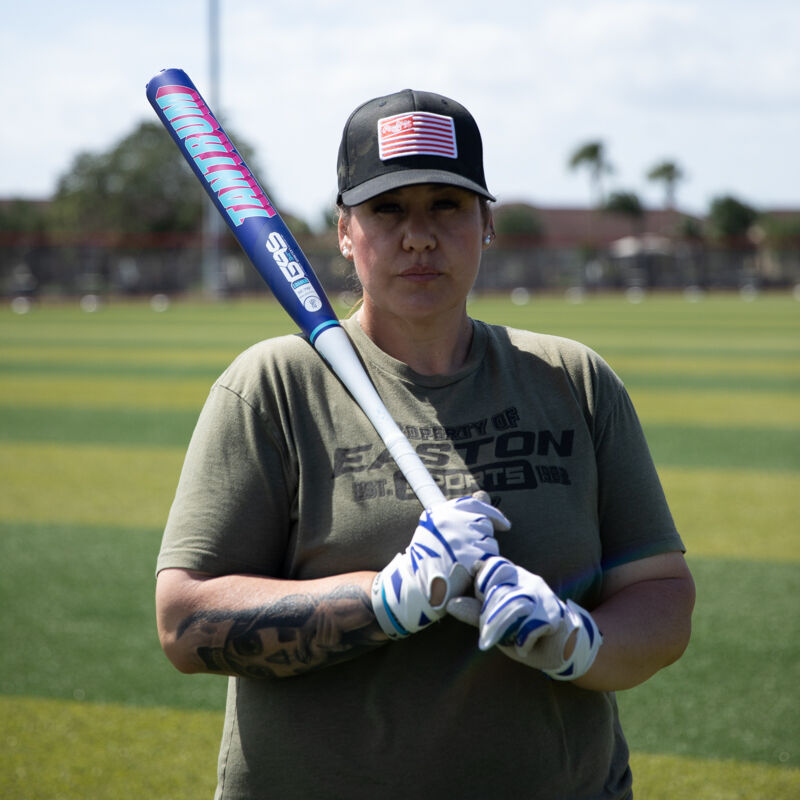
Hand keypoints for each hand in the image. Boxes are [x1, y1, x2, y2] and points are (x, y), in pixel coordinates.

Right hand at [372, 495, 509, 638]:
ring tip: (464, 566)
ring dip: (484, 555)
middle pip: (484, 524)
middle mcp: (450, 520)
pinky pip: (490, 558)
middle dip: (482, 539)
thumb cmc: (428, 560)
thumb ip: (463, 512)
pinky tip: (470, 574)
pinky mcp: (470, 556)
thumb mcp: (438, 529)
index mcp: (440, 512)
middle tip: (465, 556)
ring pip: (490, 542)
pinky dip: (484, 566)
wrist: (416, 589)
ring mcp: (461, 537)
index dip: (492, 514)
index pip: (475, 504)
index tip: (505, 526)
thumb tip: (484, 494)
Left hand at [447, 556, 601, 679]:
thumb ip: (475, 611)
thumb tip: (449, 604)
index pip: (492, 566)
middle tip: (485, 632)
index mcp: (513, 576)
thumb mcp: (494, 620)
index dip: (481, 584)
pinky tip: (522, 646)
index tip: (479, 601)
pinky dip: (523, 641)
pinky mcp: (554, 616)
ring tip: (494, 642)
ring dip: (500, 628)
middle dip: (487, 614)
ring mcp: (543, 597)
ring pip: (513, 606)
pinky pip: (531, 627)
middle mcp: (529, 580)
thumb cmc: (522, 629)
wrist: (562, 647)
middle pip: (499, 588)